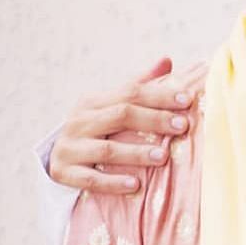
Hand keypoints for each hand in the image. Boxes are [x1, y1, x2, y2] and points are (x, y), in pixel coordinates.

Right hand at [48, 58, 206, 193]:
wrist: (58, 157)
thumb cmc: (98, 128)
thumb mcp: (113, 105)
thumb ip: (139, 84)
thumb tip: (167, 59)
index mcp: (94, 101)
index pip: (131, 93)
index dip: (160, 95)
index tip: (187, 100)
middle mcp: (79, 121)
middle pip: (121, 115)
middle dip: (154, 120)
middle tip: (182, 126)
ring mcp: (69, 147)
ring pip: (106, 149)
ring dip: (136, 153)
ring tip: (163, 157)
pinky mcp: (62, 172)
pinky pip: (89, 179)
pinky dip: (112, 182)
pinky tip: (135, 184)